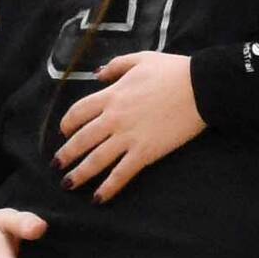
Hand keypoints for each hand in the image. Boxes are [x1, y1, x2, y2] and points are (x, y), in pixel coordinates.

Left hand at [54, 51, 205, 200]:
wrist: (200, 88)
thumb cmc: (173, 71)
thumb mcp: (141, 59)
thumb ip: (116, 66)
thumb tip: (98, 75)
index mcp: (111, 95)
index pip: (78, 112)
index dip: (67, 124)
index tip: (64, 133)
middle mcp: (114, 118)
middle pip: (81, 140)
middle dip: (66, 155)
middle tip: (57, 165)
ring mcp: (128, 137)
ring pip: (96, 160)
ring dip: (79, 174)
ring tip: (68, 184)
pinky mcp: (145, 152)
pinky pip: (121, 173)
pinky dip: (108, 187)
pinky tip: (98, 198)